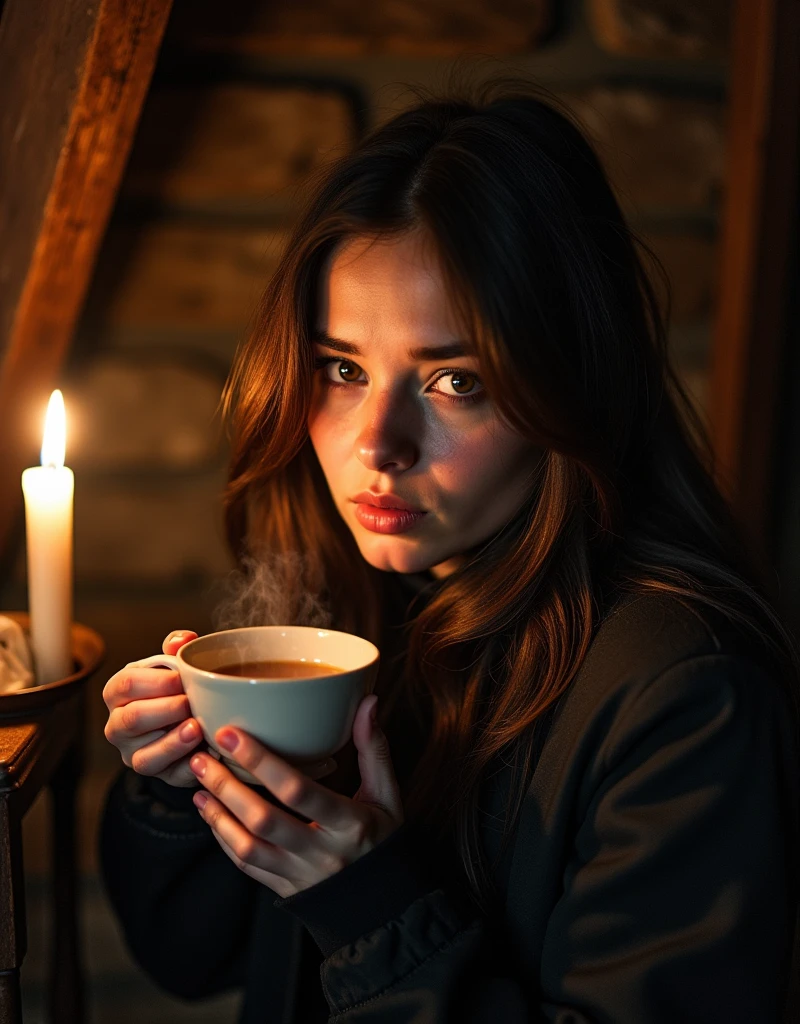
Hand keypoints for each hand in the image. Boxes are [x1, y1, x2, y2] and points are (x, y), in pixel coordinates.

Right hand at [102, 630, 202, 786]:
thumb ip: (177, 647)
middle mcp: (118, 726)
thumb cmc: (176, 687)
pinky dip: (189, 765)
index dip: (155, 681)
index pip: (126, 685)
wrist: (188, 719)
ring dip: (173, 743)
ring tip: (196, 728)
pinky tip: (206, 752)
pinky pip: (169, 775)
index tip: (181, 678)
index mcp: (118, 693)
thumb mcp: (174, 664)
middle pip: (132, 720)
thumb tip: (184, 640)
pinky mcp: (157, 775)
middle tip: (191, 703)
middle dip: (164, 710)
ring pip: (144, 756)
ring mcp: (134, 754)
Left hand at [187, 695, 402, 897]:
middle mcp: (322, 853)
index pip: (298, 791)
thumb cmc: (384, 841)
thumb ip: (375, 750)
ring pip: (248, 846)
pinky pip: (247, 866)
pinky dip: (224, 838)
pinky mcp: (285, 889)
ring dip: (218, 813)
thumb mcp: (388, 796)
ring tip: (199, 784)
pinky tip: (211, 814)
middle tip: (202, 757)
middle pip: (264, 819)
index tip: (232, 735)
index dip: (262, 762)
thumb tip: (368, 702)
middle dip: (227, 786)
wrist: (384, 904)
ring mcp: (301, 875)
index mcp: (350, 824)